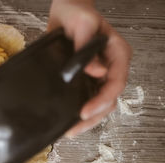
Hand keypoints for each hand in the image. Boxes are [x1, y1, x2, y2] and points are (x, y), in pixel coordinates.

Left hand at [48, 0, 131, 136]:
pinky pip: (85, 98)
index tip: (84, 112)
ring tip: (70, 130)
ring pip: (98, 103)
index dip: (101, 100)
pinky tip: (67, 120)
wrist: (65, 12)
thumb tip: (95, 71)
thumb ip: (87, 46)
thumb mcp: (82, 24)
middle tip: (74, 129)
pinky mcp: (84, 79)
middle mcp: (110, 68)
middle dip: (93, 117)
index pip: (115, 84)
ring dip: (86, 120)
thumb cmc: (77, 13)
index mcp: (117, 55)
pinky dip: (77, 110)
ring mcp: (98, 75)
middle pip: (108, 100)